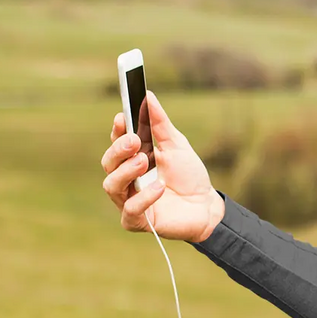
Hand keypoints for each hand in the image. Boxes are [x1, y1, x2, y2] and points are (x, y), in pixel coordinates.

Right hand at [100, 91, 224, 241]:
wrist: (208, 208)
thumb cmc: (189, 176)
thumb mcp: (177, 146)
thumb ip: (161, 124)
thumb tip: (148, 96)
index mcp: (133, 159)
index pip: (117, 143)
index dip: (118, 130)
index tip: (123, 117)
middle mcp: (126, 179)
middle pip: (108, 162)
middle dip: (119, 150)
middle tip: (135, 140)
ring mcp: (128, 200)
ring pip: (111, 185)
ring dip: (126, 171)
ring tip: (144, 161)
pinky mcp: (137, 221)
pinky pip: (130, 209)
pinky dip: (144, 197)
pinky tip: (159, 187)